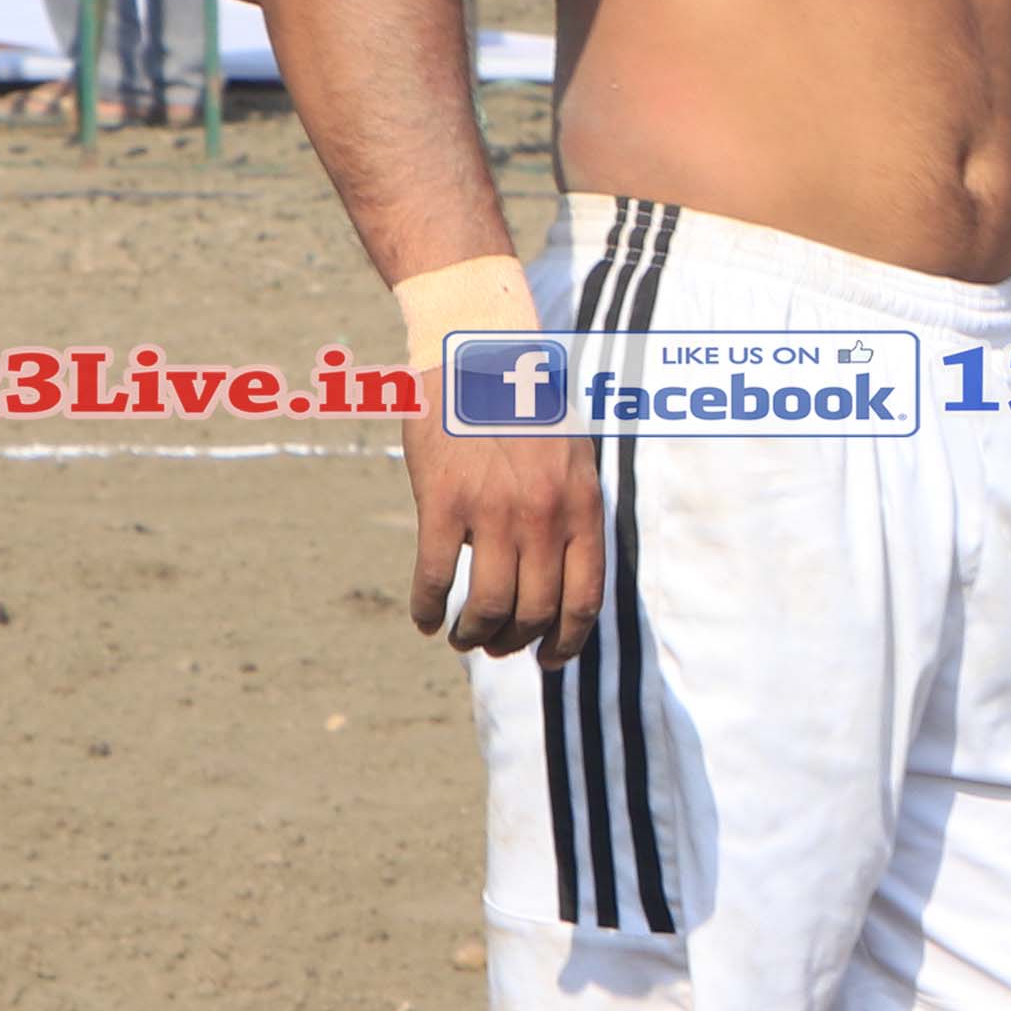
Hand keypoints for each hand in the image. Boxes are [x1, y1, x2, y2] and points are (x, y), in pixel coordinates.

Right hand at [408, 416, 606, 662]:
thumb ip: (572, 514)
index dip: (567, 642)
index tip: (548, 659)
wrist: (478, 350)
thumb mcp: (574, 457)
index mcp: (582, 506)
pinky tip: (425, 618)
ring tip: (461, 638)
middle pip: (534, 611)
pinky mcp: (443, 502)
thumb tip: (566, 579)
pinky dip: (428, 609)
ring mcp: (494, 510)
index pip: (584, 599)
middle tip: (496, 646)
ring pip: (487, 606)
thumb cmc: (527, 406)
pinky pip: (435, 578)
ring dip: (473, 635)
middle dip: (513, 643)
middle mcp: (544, 515)